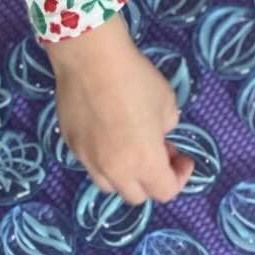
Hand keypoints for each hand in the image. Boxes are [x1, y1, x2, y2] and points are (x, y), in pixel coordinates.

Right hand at [47, 13, 193, 205]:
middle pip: (136, 196)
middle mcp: (114, 170)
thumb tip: (157, 135)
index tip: (183, 157)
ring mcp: (88, 159)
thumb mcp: (167, 103)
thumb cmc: (135, 79)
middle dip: (152, 180)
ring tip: (131, 147)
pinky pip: (90, 163)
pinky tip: (107, 131)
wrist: (90, 59)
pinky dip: (103, 158)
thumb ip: (166, 128)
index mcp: (144, 163)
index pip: (165, 192)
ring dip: (125, 175)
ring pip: (109, 184)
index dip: (179, 177)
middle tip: (160, 152)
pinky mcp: (70, 144)